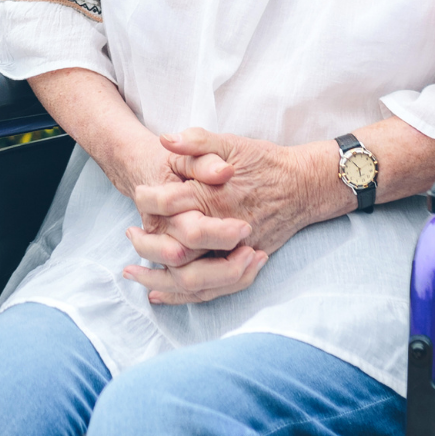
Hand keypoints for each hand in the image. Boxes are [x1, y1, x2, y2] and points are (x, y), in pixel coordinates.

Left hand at [124, 128, 347, 303]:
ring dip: (155, 277)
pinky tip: (160, 294)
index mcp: (214, 196)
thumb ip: (198, 142)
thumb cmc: (268, 163)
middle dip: (145, 244)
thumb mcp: (233, 143)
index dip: (148, 199)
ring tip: (133, 273)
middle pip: (172, 248)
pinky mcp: (242, 263)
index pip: (168, 203)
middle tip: (129, 235)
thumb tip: (166, 140)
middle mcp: (221, 229)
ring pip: (188, 277)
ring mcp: (234, 251)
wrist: (305, 186)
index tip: (139, 193)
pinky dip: (181, 295)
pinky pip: (210, 289)